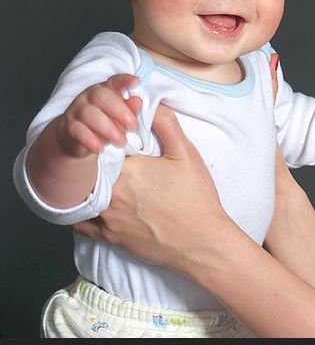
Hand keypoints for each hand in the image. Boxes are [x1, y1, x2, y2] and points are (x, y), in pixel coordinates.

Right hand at [56, 74, 141, 157]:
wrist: (77, 140)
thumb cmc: (105, 124)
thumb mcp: (121, 118)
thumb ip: (130, 110)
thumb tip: (137, 101)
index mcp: (105, 90)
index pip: (114, 81)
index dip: (125, 81)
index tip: (136, 82)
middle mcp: (89, 97)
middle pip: (102, 97)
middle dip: (121, 112)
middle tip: (133, 127)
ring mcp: (76, 110)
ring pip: (89, 114)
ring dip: (108, 129)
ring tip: (122, 142)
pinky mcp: (68, 126)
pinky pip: (77, 131)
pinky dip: (90, 140)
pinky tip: (100, 148)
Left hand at [73, 104, 230, 271]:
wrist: (202, 241)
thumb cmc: (197, 198)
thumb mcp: (186, 154)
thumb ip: (166, 124)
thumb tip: (150, 103)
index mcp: (128, 169)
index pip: (104, 145)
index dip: (109, 141)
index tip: (120, 141)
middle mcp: (112, 193)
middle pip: (92, 170)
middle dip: (100, 164)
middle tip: (117, 163)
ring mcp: (108, 217)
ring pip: (84, 195)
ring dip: (89, 187)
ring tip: (103, 181)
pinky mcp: (109, 237)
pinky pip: (82, 224)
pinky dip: (82, 213)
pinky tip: (94, 205)